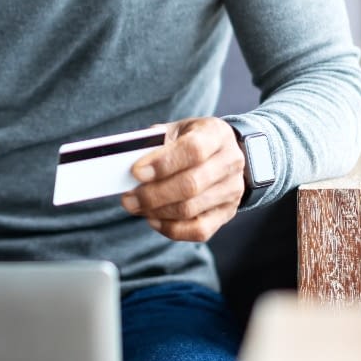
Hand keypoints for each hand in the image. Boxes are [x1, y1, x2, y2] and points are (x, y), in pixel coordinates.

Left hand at [119, 117, 244, 242]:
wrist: (223, 153)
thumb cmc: (191, 139)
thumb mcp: (175, 130)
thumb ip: (154, 143)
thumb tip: (130, 164)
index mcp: (216, 133)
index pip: (193, 150)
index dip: (162, 163)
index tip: (135, 172)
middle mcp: (230, 162)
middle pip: (191, 185)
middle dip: (153, 195)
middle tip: (128, 199)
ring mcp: (232, 190)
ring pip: (191, 210)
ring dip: (157, 212)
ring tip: (136, 207)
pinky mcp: (227, 213)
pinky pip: (198, 230)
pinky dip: (171, 229)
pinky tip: (153, 219)